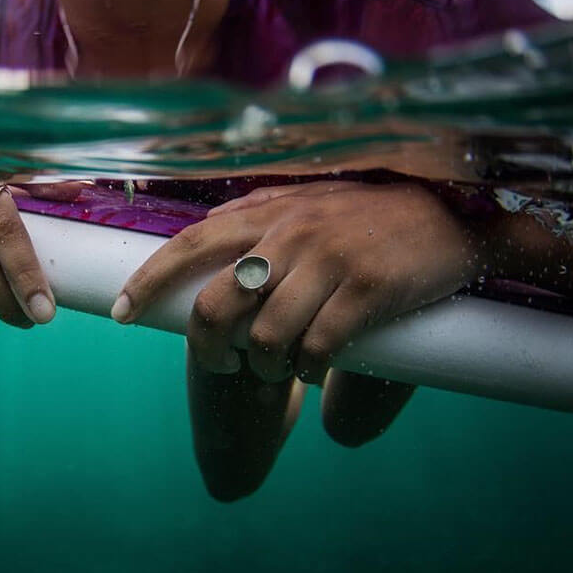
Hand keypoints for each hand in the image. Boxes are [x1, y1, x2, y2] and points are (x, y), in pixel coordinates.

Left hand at [114, 180, 485, 381]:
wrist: (452, 213)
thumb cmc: (368, 213)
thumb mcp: (305, 204)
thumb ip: (256, 222)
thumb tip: (203, 246)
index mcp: (267, 211)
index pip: (189, 244)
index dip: (148, 281)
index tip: (120, 313)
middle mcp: (290, 234)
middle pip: (217, 304)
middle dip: (206, 347)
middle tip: (219, 363)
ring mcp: (328, 261)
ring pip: (264, 336)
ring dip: (263, 367)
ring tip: (277, 368)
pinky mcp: (367, 290)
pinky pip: (316, 348)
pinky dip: (306, 368)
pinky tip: (313, 365)